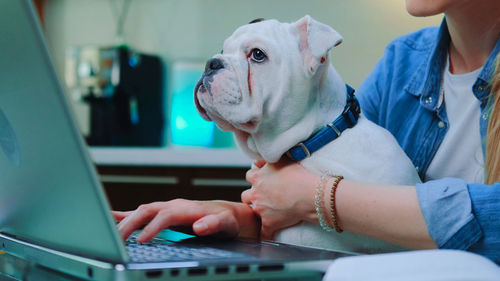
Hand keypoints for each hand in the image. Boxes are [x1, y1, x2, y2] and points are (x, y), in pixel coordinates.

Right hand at [113, 199, 257, 241]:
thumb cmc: (227, 221)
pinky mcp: (162, 214)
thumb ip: (215, 224)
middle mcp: (173, 206)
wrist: (226, 214)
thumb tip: (199, 226)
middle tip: (115, 241)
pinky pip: (140, 214)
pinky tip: (110, 219)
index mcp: (187, 208)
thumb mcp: (227, 224)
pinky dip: (123, 215)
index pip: (165, 216)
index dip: (153, 227)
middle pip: (146, 211)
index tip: (141, 241)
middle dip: (130, 224)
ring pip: (140, 211)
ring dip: (123, 222)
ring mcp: (166, 209)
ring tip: (106, 234)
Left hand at [241, 158, 318, 239]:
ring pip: (251, 212)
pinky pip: (263, 233)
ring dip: (257, 212)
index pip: (250, 176)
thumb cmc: (299, 176)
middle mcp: (256, 193)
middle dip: (252, 196)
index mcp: (258, 177)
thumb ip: (268, 161)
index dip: (256, 178)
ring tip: (266, 212)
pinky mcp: (269, 223)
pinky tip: (266, 237)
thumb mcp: (282, 160)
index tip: (263, 180)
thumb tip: (258, 162)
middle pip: (246, 195)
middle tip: (263, 196)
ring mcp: (261, 209)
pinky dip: (265, 236)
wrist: (310, 194)